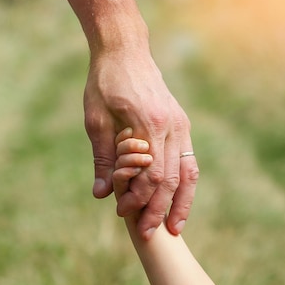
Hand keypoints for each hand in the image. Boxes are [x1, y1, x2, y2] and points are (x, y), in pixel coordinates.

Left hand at [84, 47, 198, 238]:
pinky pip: (189, 160)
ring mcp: (180, 124)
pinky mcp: (181, 124)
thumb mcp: (95, 120)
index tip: (122, 213)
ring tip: (175, 228)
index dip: (138, 199)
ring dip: (182, 202)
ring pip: (187, 172)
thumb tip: (101, 195)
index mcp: (148, 124)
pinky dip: (185, 183)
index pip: (150, 175)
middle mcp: (171, 126)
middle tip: (148, 234)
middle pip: (171, 179)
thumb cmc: (104, 83)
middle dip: (159, 210)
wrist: (125, 50)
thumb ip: (102, 158)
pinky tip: (179, 200)